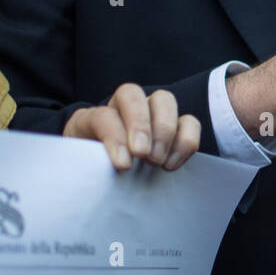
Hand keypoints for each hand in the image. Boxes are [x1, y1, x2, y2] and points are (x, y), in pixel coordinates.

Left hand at [63, 83, 201, 171]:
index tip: (123, 164)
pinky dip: (186, 142)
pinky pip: (190, 122)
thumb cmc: (94, 175)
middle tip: (143, 156)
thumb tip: (107, 170)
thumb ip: (90, 166)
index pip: (104, 116)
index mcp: (93, 118)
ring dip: (164, 130)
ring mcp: (150, 113)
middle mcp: (122, 109)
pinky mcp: (175, 127)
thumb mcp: (85, 170)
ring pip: (164, 100)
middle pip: (132, 94)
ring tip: (158, 162)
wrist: (104, 180)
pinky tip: (171, 165)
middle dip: (140, 125)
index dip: (115, 137)